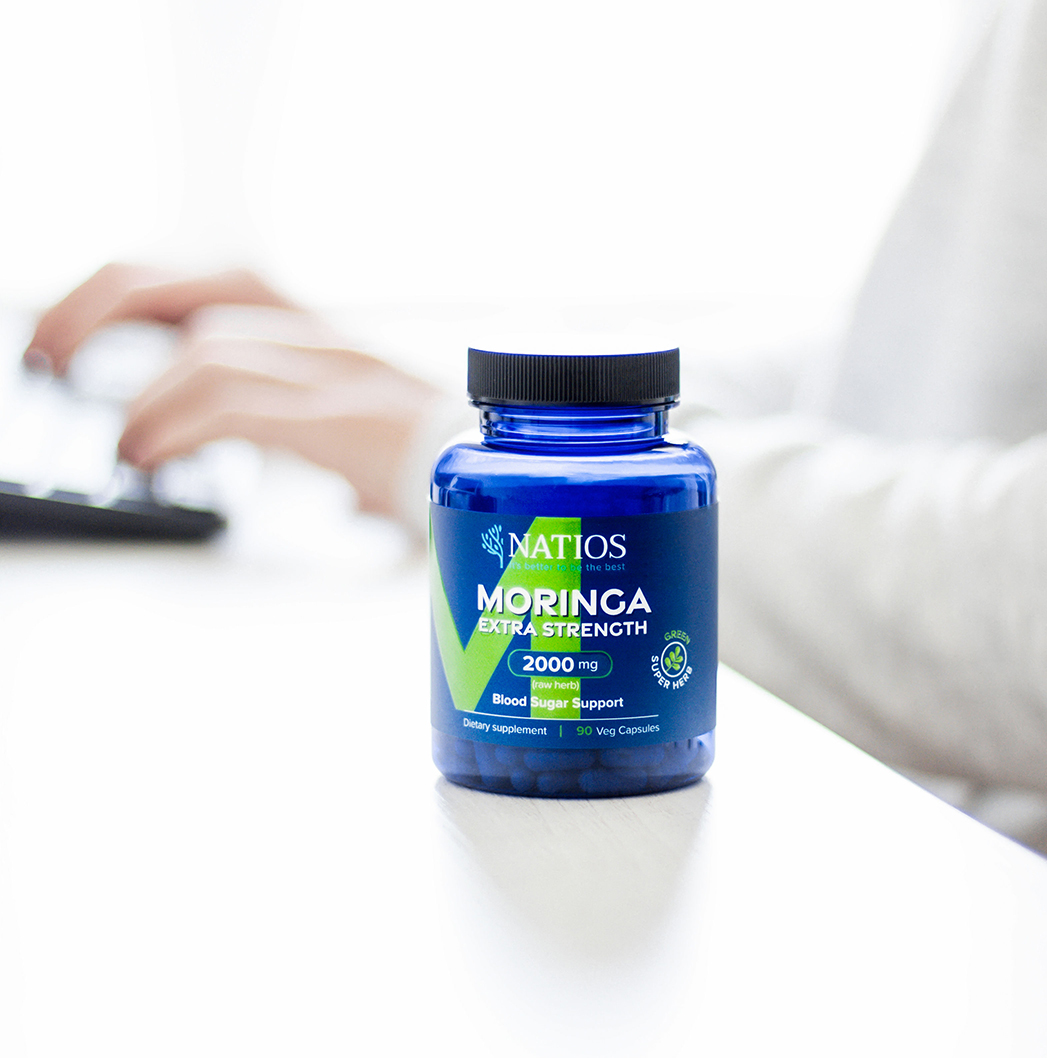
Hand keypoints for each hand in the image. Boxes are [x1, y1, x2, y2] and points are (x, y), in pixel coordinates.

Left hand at [27, 264, 440, 516]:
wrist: (512, 489)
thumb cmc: (438, 465)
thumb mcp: (363, 435)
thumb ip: (315, 430)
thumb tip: (293, 473)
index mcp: (321, 333)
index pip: (208, 279)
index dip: (122, 293)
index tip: (65, 334)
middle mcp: (325, 335)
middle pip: (191, 284)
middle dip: (98, 309)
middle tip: (44, 353)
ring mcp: (336, 371)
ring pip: (209, 348)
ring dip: (141, 398)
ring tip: (123, 446)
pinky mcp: (341, 417)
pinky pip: (234, 404)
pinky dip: (173, 429)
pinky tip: (150, 458)